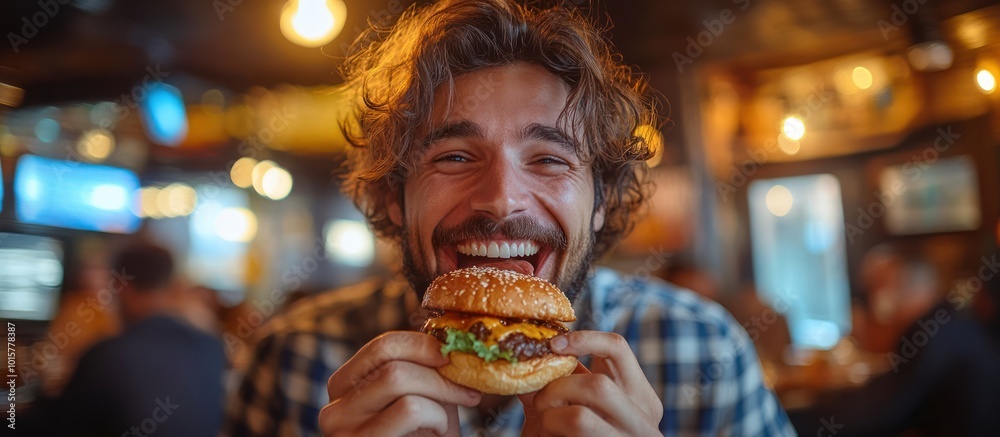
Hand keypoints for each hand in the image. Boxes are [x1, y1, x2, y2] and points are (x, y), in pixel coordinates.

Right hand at [319, 331, 481, 435]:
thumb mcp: (423, 397)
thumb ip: (425, 368)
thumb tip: (447, 334)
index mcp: (345, 388)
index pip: (383, 345)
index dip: (425, 345)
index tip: (454, 357)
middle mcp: (334, 408)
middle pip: (390, 359)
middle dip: (436, 370)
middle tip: (466, 388)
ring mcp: (343, 430)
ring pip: (397, 377)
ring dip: (439, 394)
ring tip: (446, 419)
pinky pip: (409, 407)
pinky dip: (437, 416)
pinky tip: (437, 433)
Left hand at [518, 331, 662, 435]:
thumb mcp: (582, 410)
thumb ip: (562, 387)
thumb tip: (526, 360)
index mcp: (640, 397)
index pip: (618, 348)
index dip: (584, 339)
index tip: (553, 345)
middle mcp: (643, 420)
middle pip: (596, 385)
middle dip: (557, 388)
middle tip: (540, 400)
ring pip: (579, 418)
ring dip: (549, 418)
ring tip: (544, 426)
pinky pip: (572, 436)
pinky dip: (549, 436)